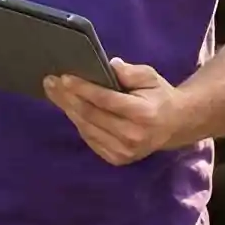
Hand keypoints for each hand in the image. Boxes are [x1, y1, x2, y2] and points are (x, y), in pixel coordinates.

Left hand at [43, 60, 184, 165]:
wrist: (173, 126)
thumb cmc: (159, 96)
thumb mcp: (150, 77)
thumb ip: (130, 72)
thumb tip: (108, 65)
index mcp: (143, 114)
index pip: (106, 100)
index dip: (83, 89)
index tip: (64, 77)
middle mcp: (132, 136)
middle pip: (91, 115)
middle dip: (68, 97)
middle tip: (51, 82)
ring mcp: (124, 151)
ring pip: (86, 128)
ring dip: (68, 109)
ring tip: (54, 93)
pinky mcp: (117, 159)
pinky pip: (89, 138)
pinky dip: (78, 122)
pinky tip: (69, 108)